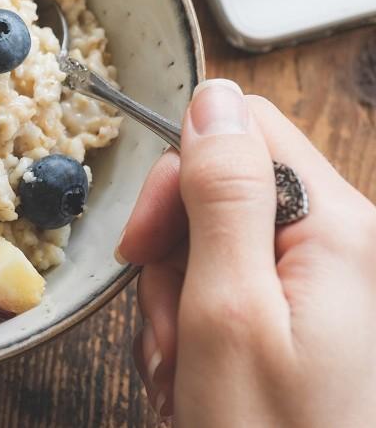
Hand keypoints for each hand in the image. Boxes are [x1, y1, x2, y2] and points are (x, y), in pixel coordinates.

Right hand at [117, 79, 375, 425]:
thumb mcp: (229, 312)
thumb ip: (223, 196)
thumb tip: (211, 97)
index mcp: (336, 228)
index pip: (242, 132)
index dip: (180, 178)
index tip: (146, 244)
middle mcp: (334, 246)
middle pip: (218, 193)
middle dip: (171, 259)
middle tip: (174, 332)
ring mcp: (314, 287)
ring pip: (205, 249)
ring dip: (173, 309)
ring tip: (186, 373)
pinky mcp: (293, 321)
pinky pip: (215, 295)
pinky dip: (188, 336)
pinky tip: (194, 383)